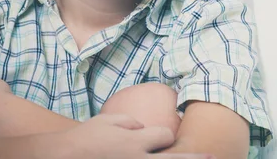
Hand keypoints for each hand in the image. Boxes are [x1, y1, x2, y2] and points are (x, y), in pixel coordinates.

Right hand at [59, 114, 214, 158]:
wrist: (63, 157)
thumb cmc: (84, 138)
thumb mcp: (107, 121)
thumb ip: (129, 122)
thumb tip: (142, 126)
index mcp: (137, 140)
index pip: (165, 136)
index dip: (165, 137)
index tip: (162, 139)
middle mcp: (140, 158)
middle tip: (213, 158)